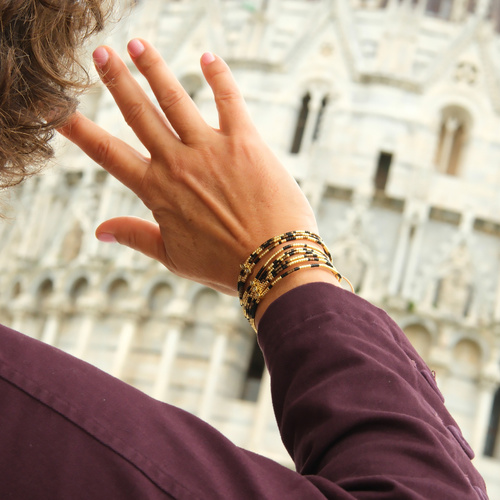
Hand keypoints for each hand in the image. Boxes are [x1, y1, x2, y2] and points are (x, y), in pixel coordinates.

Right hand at [59, 39, 317, 295]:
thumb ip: (136, 237)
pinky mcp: (244, 142)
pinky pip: (229, 99)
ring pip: (174, 98)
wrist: (272, 263)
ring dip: (154, 67)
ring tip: (137, 44)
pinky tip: (208, 57)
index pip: (108, 153)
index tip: (61, 110)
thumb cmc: (224, 265)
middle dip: (116, 79)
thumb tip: (100, 231)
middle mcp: (178, 163)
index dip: (80, 130)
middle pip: (138, 112)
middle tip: (99, 53)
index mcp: (157, 190)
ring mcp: (210, 149)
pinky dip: (218, 76)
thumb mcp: (173, 257)